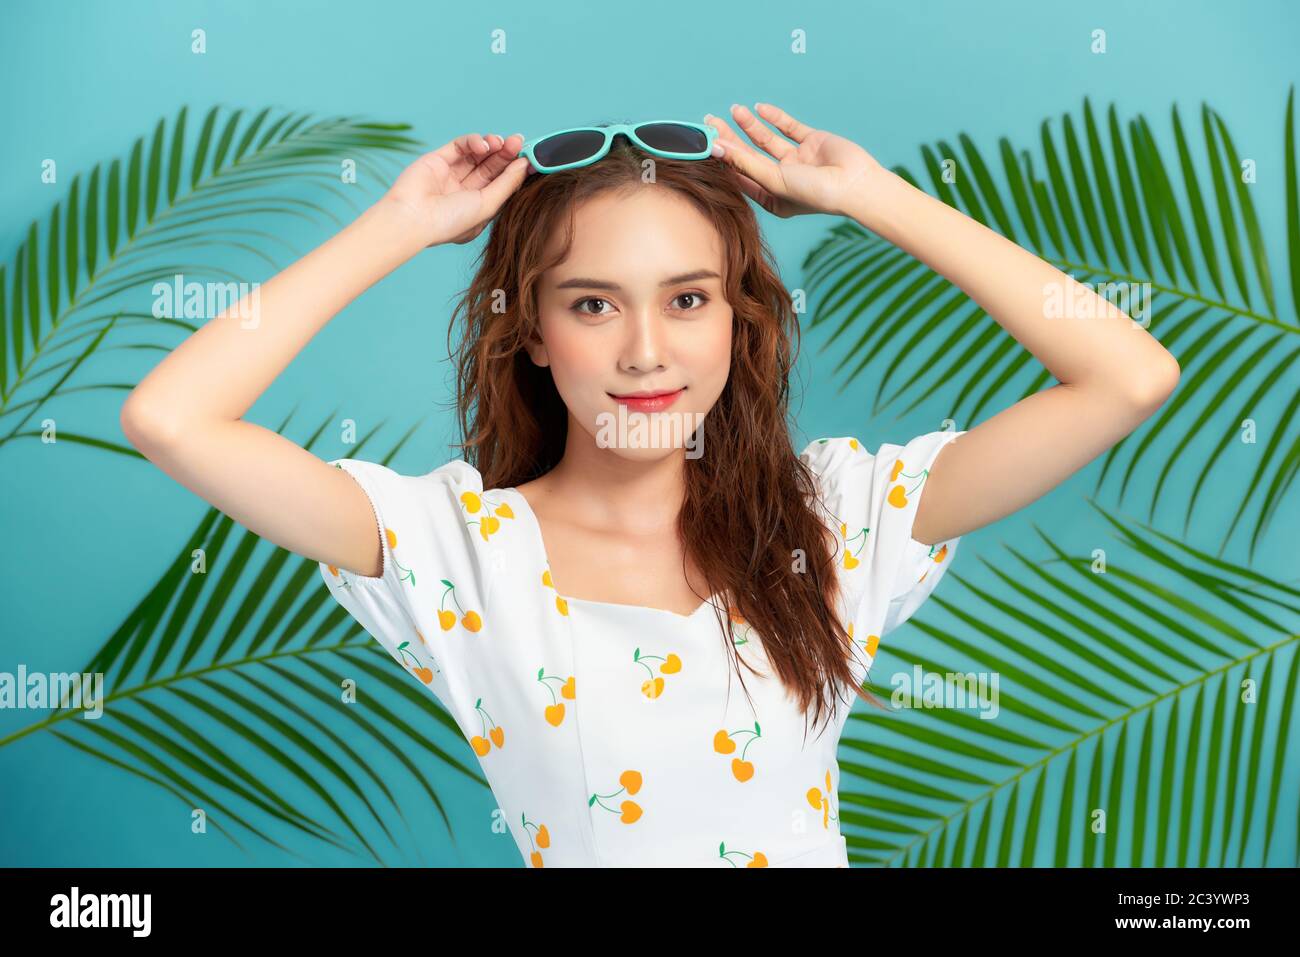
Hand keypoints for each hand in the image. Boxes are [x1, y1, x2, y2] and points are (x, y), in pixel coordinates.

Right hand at [380, 132, 533, 247]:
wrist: (412, 218)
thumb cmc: (449, 221)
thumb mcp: (487, 205)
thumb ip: (507, 184)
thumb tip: (524, 164)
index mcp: (477, 207)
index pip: (501, 184)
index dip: (515, 170)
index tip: (530, 159)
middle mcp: (464, 191)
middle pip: (492, 167)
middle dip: (506, 153)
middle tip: (518, 142)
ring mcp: (451, 175)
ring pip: (478, 154)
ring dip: (492, 145)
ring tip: (502, 142)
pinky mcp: (438, 159)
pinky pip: (461, 145)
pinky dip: (474, 141)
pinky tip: (483, 144)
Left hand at [703, 103, 886, 218]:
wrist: (855, 184)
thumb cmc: (814, 193)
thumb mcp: (773, 180)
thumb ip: (744, 162)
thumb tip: (716, 147)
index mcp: (772, 197)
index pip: (740, 176)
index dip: (723, 159)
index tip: (706, 142)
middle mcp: (782, 179)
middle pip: (749, 156)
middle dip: (731, 138)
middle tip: (711, 121)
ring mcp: (797, 160)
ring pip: (767, 140)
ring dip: (750, 125)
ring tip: (734, 110)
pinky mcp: (811, 142)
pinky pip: (789, 127)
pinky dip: (775, 118)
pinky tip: (760, 108)